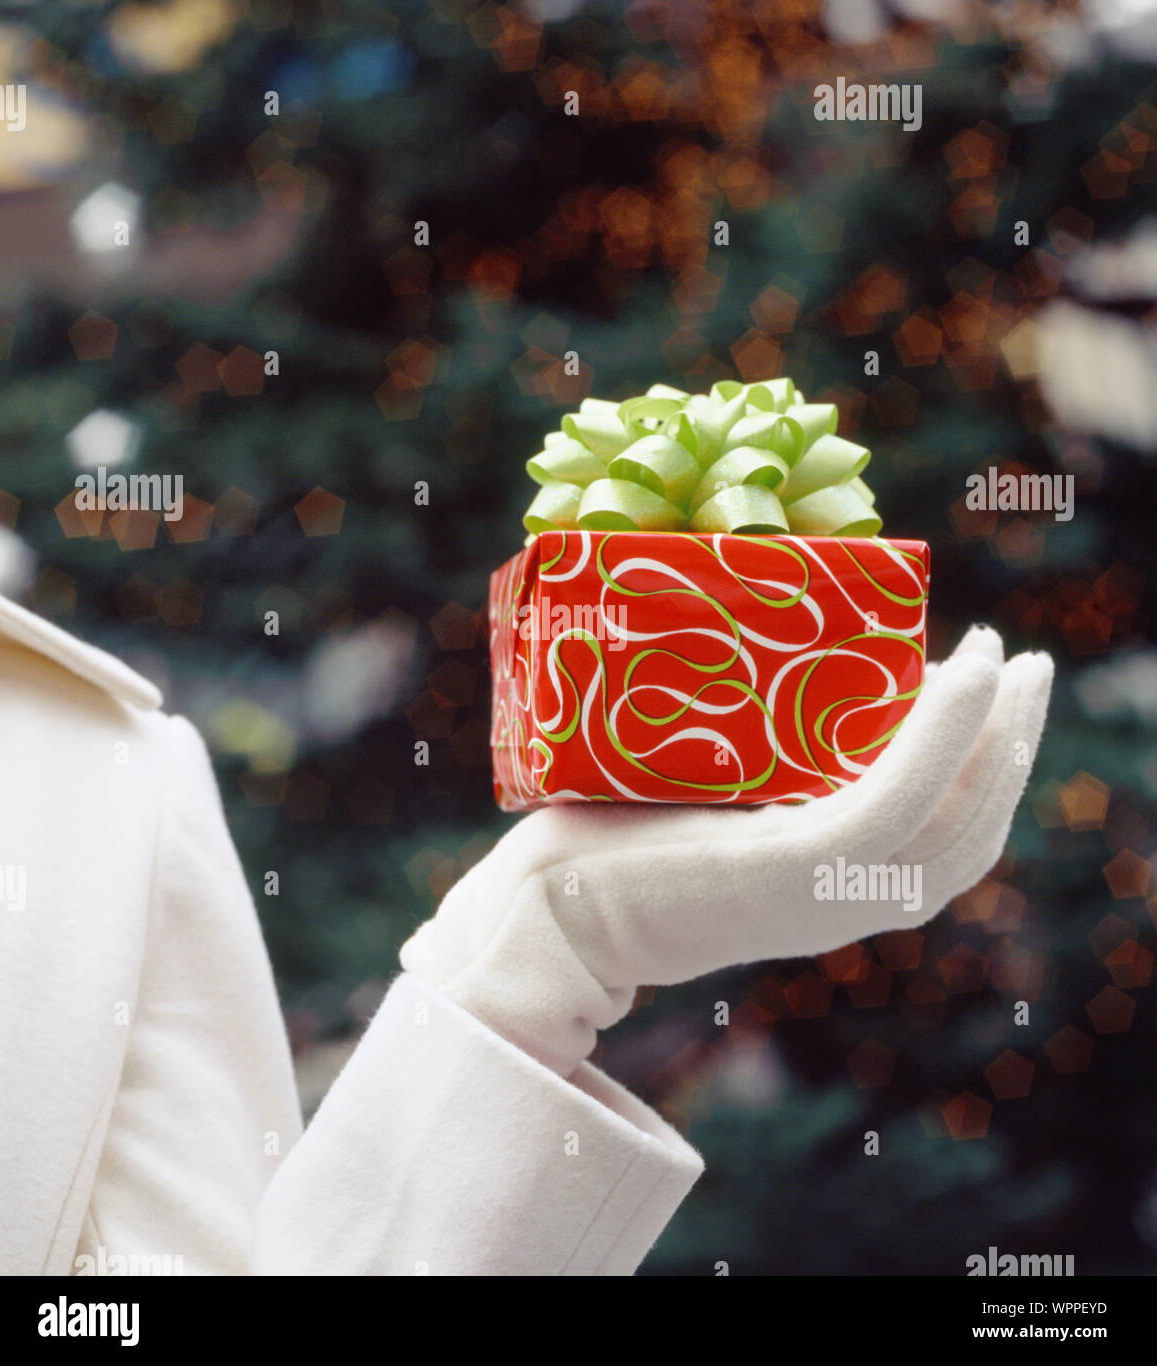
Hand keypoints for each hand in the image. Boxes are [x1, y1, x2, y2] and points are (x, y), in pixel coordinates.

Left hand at [400, 626, 1052, 1075]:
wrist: (541, 911)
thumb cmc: (606, 844)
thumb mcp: (708, 803)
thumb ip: (753, 770)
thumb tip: (775, 683)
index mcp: (827, 888)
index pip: (939, 836)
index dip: (981, 769)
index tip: (991, 690)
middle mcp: (841, 901)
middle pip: (967, 829)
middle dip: (1012, 747)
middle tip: (1030, 665)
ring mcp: (823, 893)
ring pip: (954, 819)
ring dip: (1000, 735)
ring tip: (1018, 661)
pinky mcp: (794, 872)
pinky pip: (898, 801)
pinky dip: (945, 738)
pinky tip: (966, 676)